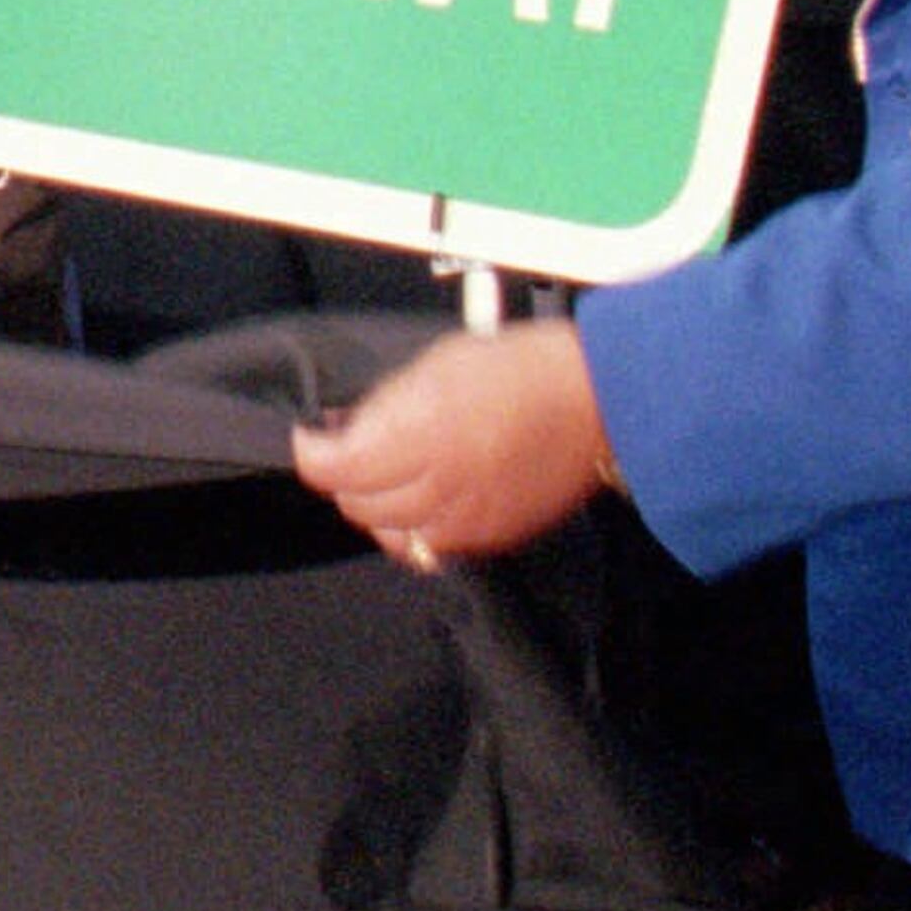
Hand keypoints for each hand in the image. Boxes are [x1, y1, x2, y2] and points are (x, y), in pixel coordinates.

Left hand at [291, 323, 613, 568]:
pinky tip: (426, 500)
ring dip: (378, 507)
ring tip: (388, 476)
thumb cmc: (525, 367)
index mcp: (419, 431)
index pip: (334, 468)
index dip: (314, 452)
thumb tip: (350, 426)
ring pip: (390, 533)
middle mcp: (437, 483)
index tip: (313, 437)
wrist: (597, 399)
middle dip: (346, 476)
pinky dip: (416, 528)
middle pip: (358, 503)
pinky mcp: (490, 536)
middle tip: (353, 449)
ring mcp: (464, 518)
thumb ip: (388, 403)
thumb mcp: (437, 363)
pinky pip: (431, 547)